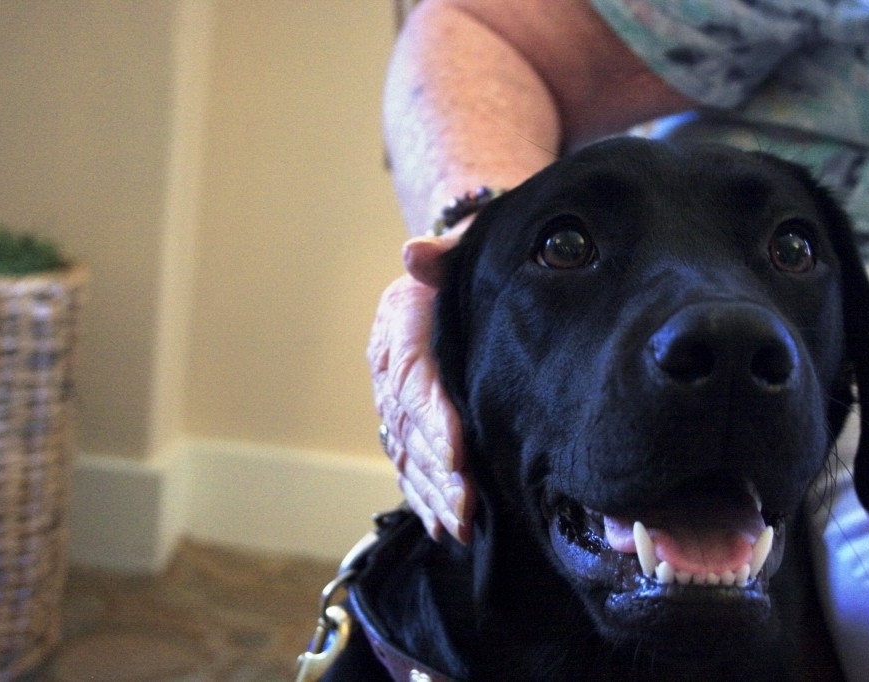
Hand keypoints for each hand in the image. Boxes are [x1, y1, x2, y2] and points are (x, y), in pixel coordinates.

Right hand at [368, 230, 474, 542]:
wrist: (459, 266)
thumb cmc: (477, 253)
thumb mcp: (468, 242)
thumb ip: (447, 250)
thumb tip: (416, 254)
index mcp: (402, 320)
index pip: (413, 374)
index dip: (432, 417)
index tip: (457, 453)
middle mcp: (390, 361)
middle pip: (408, 424)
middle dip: (437, 471)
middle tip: (468, 508)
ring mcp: (393, 393)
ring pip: (405, 450)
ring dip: (431, 493)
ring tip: (461, 526)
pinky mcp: (404, 415)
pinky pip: (406, 460)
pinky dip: (422, 495)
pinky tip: (443, 526)